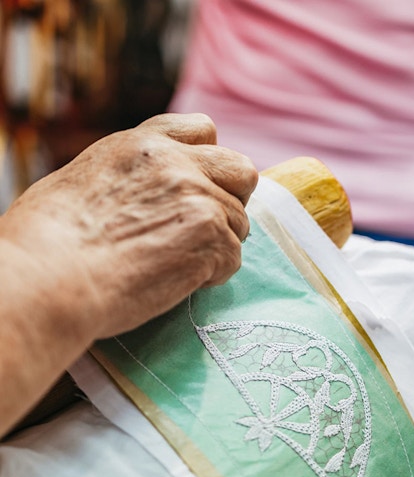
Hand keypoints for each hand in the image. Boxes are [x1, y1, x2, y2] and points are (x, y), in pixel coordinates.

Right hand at [4, 113, 257, 339]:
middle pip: (241, 171)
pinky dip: (213, 275)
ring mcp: (197, 196)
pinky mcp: (209, 235)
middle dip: (231, 200)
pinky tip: (178, 283)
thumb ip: (129, 177)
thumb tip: (143, 196)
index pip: (204, 130)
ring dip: (218, 246)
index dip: (208, 163)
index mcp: (142, 145)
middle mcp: (175, 163)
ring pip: (239, 222)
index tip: (196, 188)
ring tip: (178, 265)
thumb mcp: (84, 181)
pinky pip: (232, 259)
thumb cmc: (47, 242)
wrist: (49, 277)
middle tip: (204, 230)